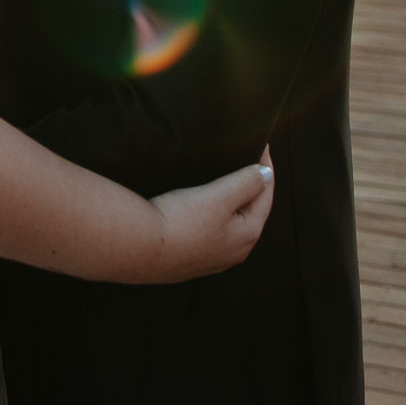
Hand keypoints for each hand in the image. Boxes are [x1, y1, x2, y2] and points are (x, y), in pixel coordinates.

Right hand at [148, 146, 273, 281]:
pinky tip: (204, 209)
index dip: (265, 168)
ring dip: (233, 202)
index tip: (262, 147)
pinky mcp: (192, 257)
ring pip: (232, 223)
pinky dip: (216, 216)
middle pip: (251, 211)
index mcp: (247, 234)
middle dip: (252, 187)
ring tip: (228, 181)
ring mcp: (213, 257)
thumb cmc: (180, 223)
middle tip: (250, 162)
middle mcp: (235, 251)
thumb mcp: (219, 196)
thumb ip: (246, 182)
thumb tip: (266, 174)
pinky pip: (213, 232)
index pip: (265, 195)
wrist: (139, 248)